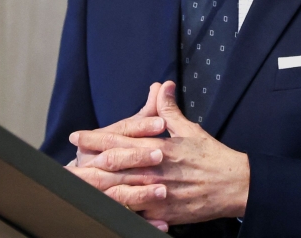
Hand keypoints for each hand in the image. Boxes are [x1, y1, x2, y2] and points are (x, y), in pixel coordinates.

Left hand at [70, 81, 250, 228]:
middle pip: (113, 168)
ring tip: (77, 185)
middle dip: (87, 164)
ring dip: (96, 188)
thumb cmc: (212, 157)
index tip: (77, 136)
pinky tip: (103, 207)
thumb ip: (169, 110)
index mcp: (160, 148)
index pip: (120, 142)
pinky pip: (136, 211)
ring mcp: (158, 194)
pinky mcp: (163, 212)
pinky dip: (118, 208)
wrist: (233, 185)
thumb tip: (161, 87)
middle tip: (66, 163)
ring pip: (119, 191)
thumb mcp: (190, 129)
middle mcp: (155, 171)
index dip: (96, 139)